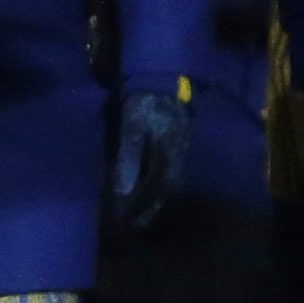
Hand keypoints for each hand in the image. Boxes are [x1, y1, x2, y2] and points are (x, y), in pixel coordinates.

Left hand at [108, 77, 194, 231]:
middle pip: (166, 188)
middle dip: (150, 208)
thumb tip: (123, 190)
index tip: (130, 224)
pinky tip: (148, 187)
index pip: (159, 189)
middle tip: (134, 226)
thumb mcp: (131, 126)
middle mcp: (178, 153)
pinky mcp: (177, 140)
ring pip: (169, 180)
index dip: (145, 209)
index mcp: (168, 152)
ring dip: (154, 199)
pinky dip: (158, 184)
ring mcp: (180, 146)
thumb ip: (128, 157)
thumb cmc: (141, 101)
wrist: (158, 76)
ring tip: (140, 213)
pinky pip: (170, 169)